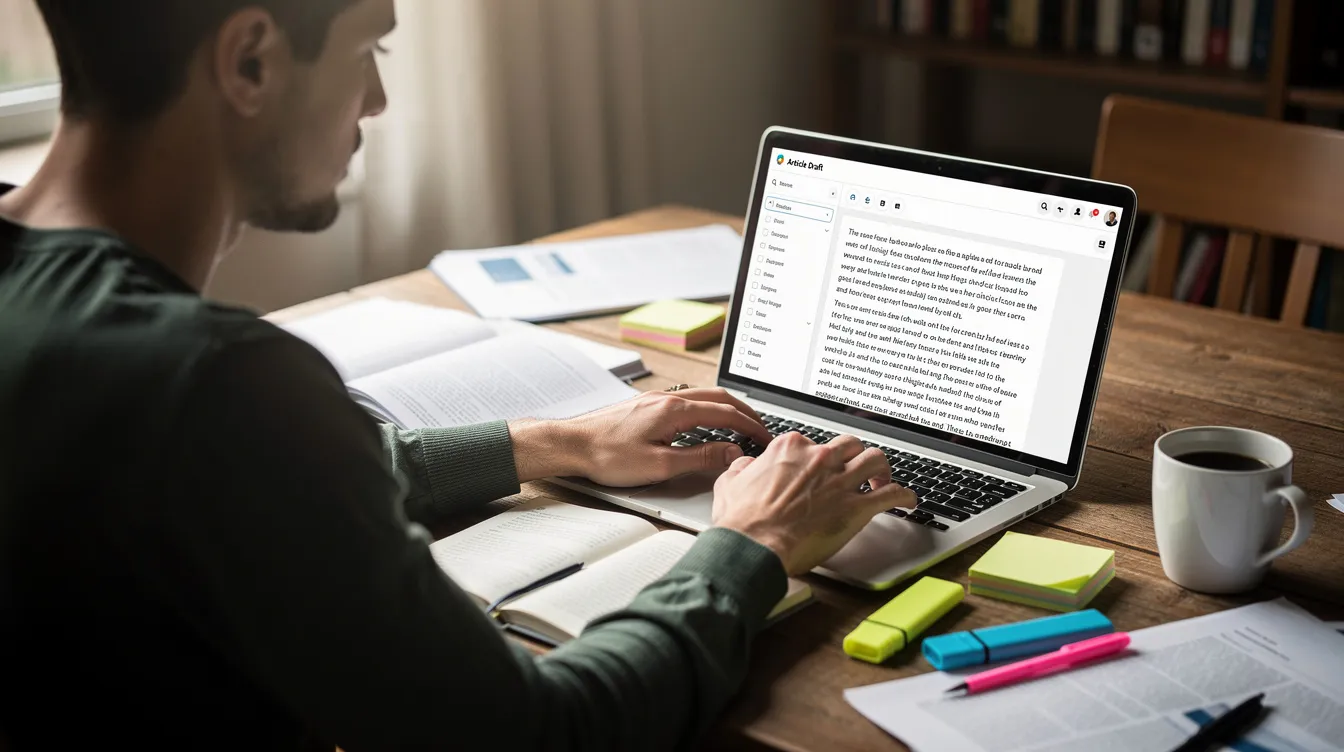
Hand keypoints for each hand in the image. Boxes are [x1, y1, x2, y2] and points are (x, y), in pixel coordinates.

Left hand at [509, 388, 773, 485]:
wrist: (571, 444)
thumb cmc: (607, 456)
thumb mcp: (659, 465)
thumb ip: (699, 458)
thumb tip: (731, 453)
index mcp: (675, 410)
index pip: (726, 413)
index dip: (751, 426)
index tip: (765, 438)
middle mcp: (669, 398)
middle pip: (719, 398)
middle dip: (745, 412)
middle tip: (761, 429)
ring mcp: (658, 400)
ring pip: (704, 396)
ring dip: (727, 409)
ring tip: (740, 425)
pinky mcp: (648, 406)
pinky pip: (689, 401)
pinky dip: (708, 409)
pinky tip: (706, 423)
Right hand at [711, 433, 915, 575]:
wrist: (754, 545)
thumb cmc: (742, 521)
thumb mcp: (730, 484)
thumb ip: (742, 469)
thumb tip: (746, 466)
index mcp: (790, 448)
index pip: (811, 443)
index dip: (816, 458)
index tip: (817, 469)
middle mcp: (820, 458)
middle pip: (849, 445)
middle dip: (853, 456)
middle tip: (854, 470)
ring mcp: (840, 481)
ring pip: (875, 460)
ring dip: (881, 470)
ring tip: (882, 479)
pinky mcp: (856, 508)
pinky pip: (892, 495)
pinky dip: (904, 496)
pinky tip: (908, 501)